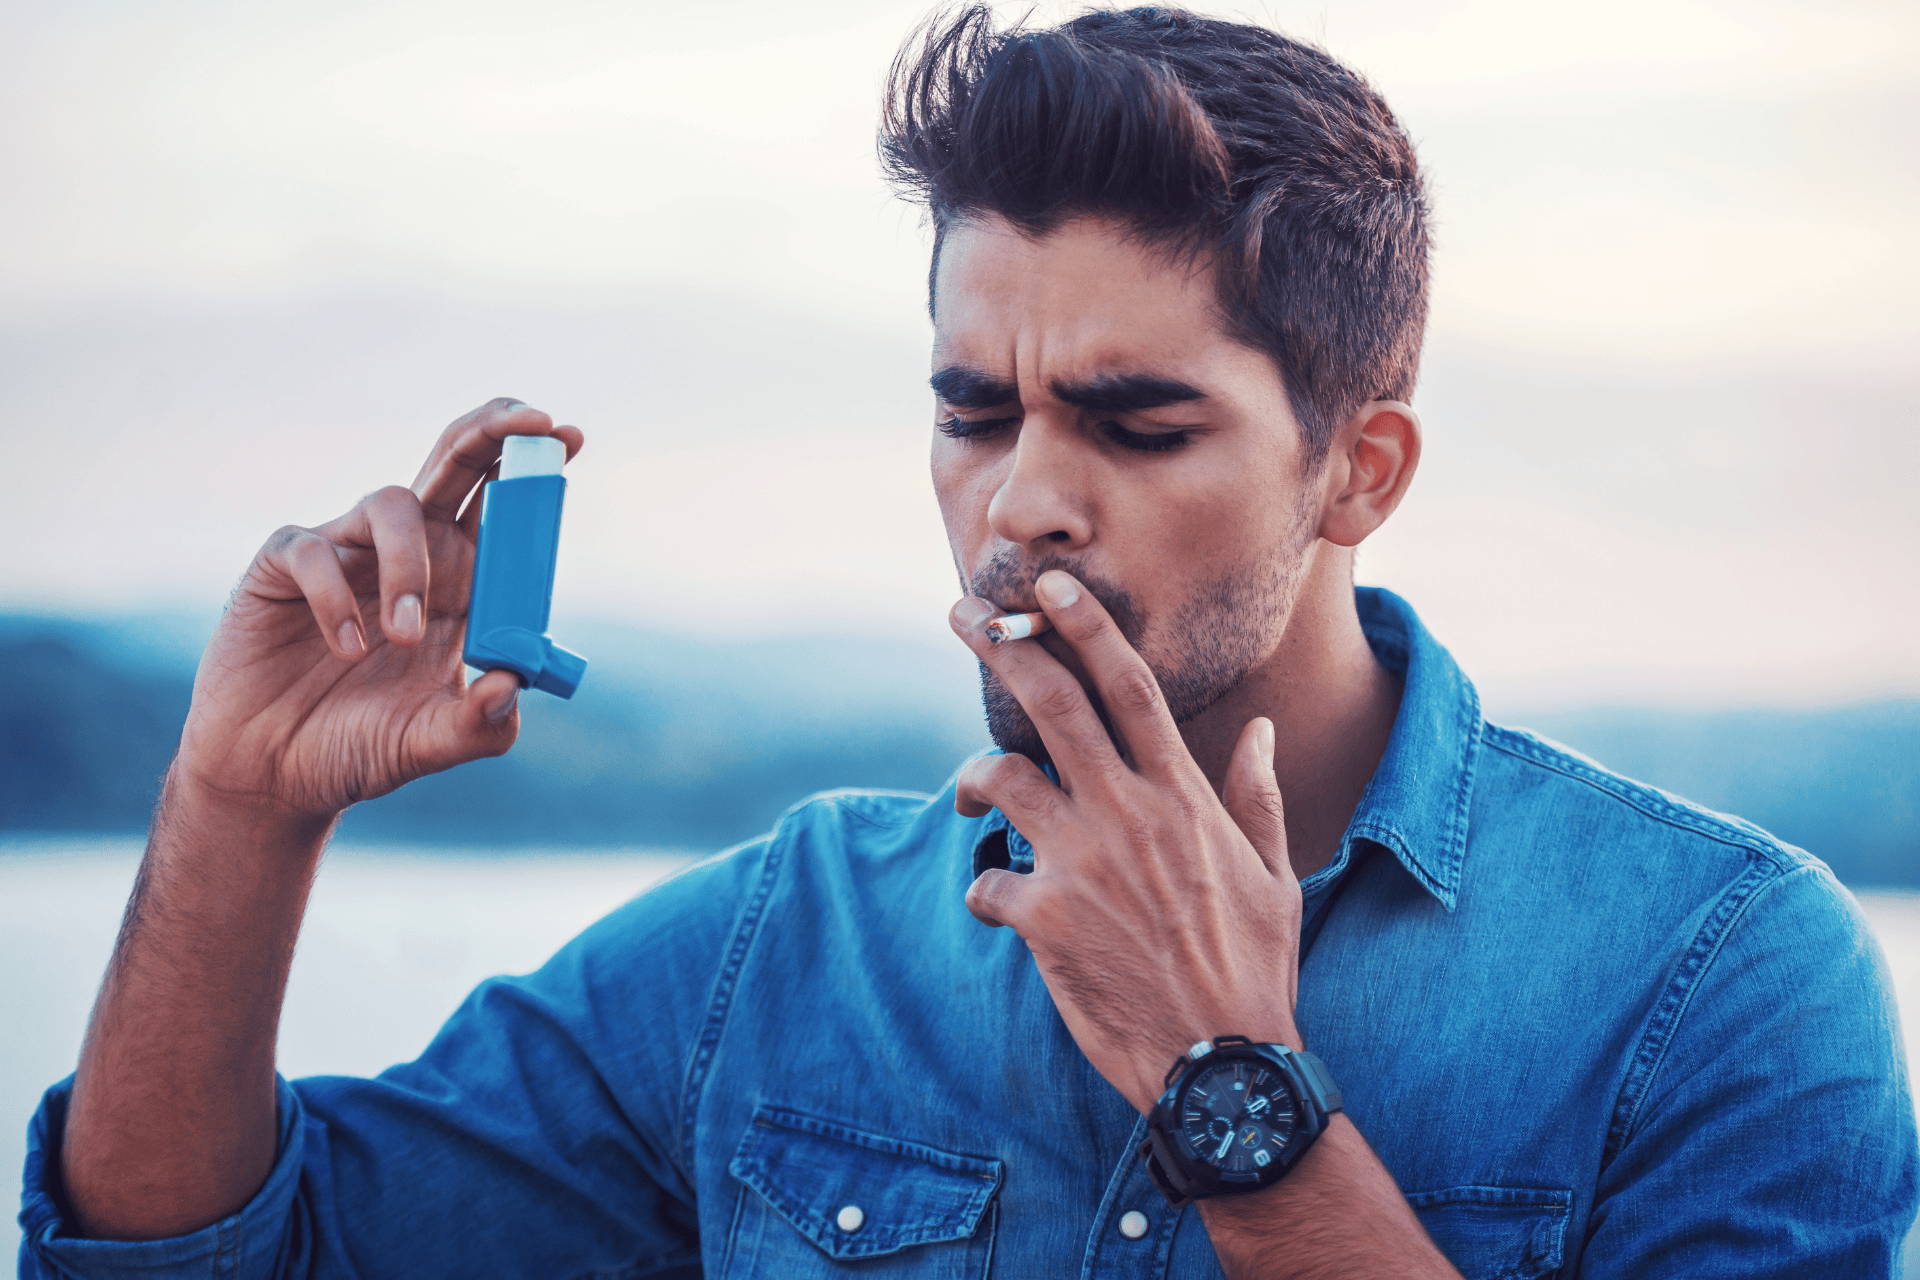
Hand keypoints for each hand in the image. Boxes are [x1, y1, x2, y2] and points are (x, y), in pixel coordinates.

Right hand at [175, 398, 583, 822]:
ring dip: (408, 567)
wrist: (274, 776)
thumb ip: (481, 724)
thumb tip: (513, 681)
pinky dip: (336, 597)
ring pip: (393, 504)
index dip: (532, 466)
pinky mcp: (285, 564)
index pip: (503, 508)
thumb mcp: (433, 744)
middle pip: (455, 464)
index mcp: (461, 584)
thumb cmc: (360, 750)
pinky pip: (316, 549)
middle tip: (530, 422)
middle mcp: (410, 555)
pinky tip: (344, 648)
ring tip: (404, 640)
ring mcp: (347, 553)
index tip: (569, 436)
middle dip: (493, 431)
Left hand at [950, 569, 1302, 1112]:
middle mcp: (1128, 814)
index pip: (1129, 687)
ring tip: (971, 794)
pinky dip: (987, 889)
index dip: (1086, 627)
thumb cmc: (1255, 968)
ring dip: (976, 777)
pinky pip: (988, 881)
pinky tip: (1002, 907)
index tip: (1049, 588)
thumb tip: (1257, 731)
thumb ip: (1256, 796)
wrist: (1221, 1063)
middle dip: (1002, 648)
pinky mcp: (1043, 918)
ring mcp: (1081, 863)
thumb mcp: (1274, 875)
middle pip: (1051, 705)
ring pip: (1002, 777)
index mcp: (1182, 796)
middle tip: (964, 613)